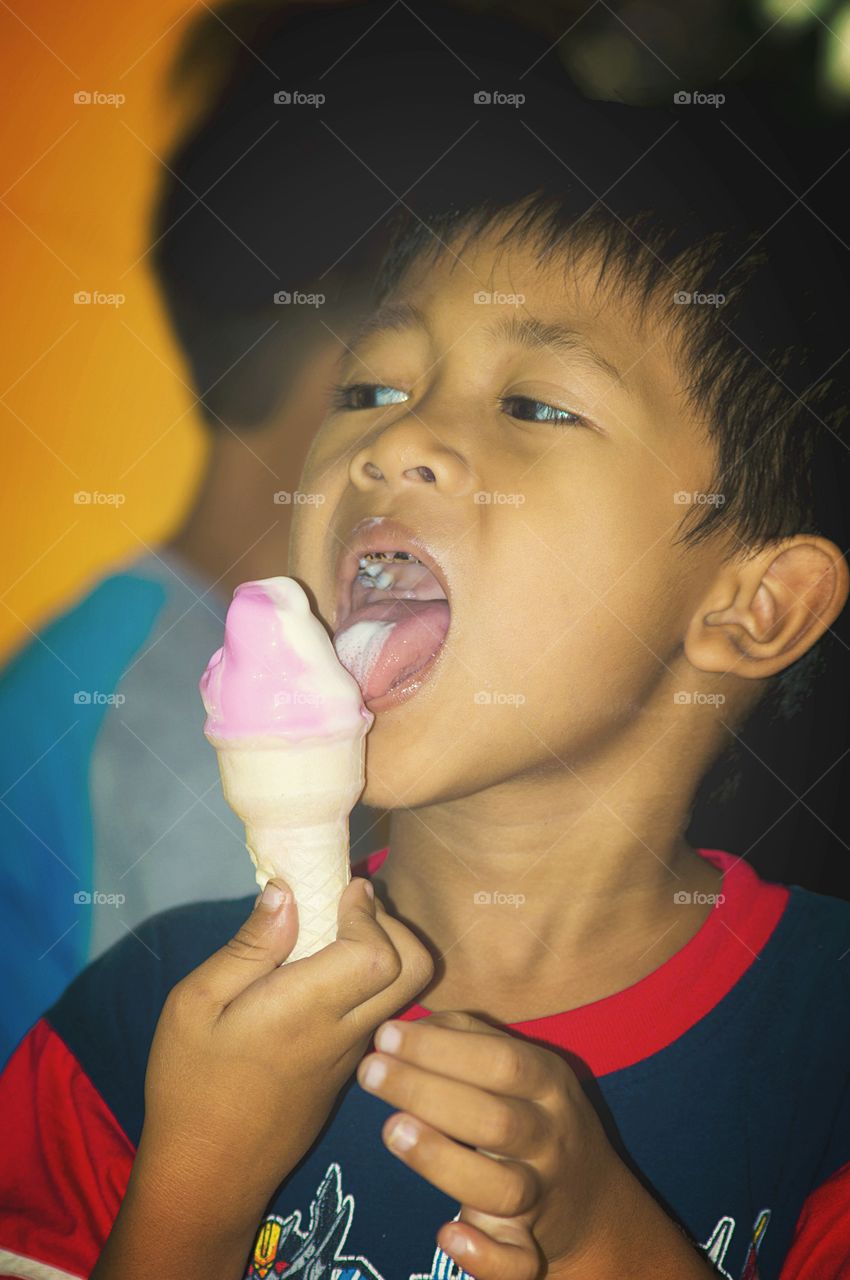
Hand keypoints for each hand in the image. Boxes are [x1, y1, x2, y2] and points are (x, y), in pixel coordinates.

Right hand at [137, 877, 433, 1237]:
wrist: (209, 1174)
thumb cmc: (191, 1083)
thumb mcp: (195, 1004)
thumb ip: (249, 947)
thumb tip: (286, 890)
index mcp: (307, 1011)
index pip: (379, 952)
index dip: (369, 913)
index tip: (342, 890)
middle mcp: (345, 1031)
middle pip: (414, 969)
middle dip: (395, 925)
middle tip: (351, 907)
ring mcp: (354, 1054)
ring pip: (406, 993)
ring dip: (389, 951)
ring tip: (339, 933)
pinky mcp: (349, 1069)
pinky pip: (385, 1014)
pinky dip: (375, 981)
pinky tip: (330, 972)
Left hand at [356, 1011, 712, 1279]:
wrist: (593, 1202)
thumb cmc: (533, 1112)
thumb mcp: (520, 1066)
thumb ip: (469, 1036)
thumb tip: (407, 1025)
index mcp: (548, 1084)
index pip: (501, 1060)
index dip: (442, 1048)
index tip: (386, 1034)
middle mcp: (550, 1139)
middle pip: (497, 1119)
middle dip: (429, 1093)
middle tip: (370, 1071)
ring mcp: (542, 1197)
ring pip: (503, 1188)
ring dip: (445, 1161)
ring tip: (391, 1131)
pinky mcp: (532, 1250)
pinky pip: (516, 1263)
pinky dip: (484, 1256)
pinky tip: (446, 1234)